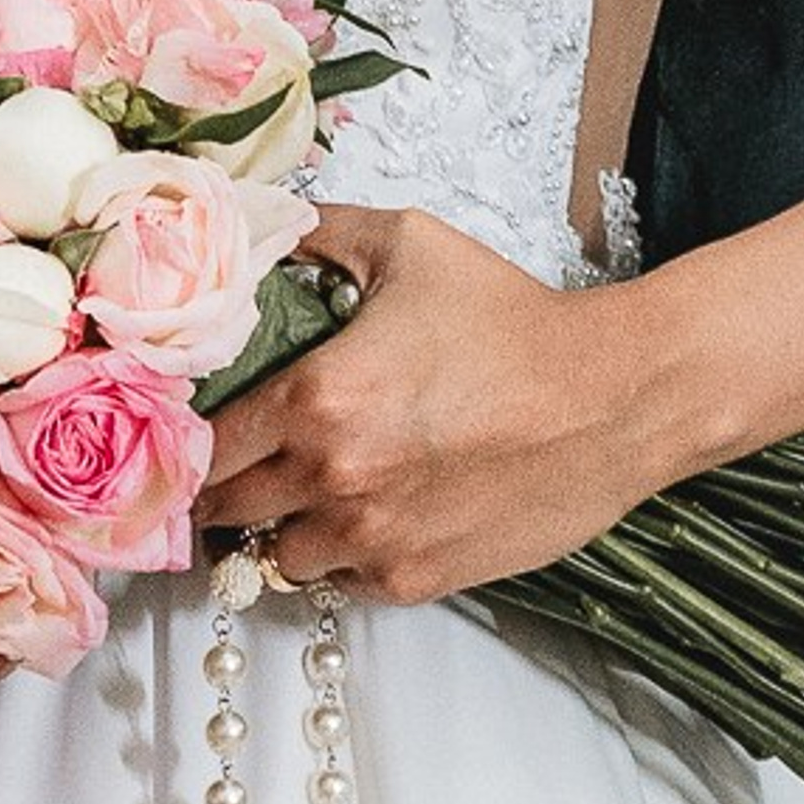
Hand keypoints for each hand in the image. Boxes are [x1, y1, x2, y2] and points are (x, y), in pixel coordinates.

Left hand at [196, 204, 649, 602]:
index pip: (201, 448)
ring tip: (315, 492)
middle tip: (247, 466)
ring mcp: (371, 539)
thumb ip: (321, 230)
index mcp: (316, 399)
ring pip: (276, 560)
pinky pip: (340, 584)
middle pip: (224, 513)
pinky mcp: (414, 580)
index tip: (199, 435)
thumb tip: (263, 218)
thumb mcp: (413, 247)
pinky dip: (342, 558)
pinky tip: (373, 514)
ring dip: (284, 529)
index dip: (191, 442)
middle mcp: (332, 479)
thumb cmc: (517, 323)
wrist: (613, 396)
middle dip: (227, 489)